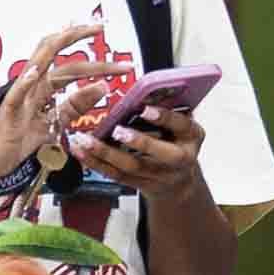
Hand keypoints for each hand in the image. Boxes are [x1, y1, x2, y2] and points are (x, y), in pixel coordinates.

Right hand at [0, 36, 113, 178]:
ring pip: (35, 66)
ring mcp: (18, 98)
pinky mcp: (7, 115)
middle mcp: (29, 86)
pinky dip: (23, 83)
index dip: (87, 51)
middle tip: (101, 26)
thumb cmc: (18, 141)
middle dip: (77, 37)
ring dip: (56, 48)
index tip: (106, 36)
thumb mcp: (54, 123)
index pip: (68, 64)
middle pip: (53, 53)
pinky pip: (15, 96)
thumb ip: (76, 106)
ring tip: (74, 32)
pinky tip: (32, 72)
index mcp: (41, 87)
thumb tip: (103, 85)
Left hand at [75, 93, 208, 201]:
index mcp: (192, 136)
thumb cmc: (178, 144)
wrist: (178, 182)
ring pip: (131, 167)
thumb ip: (168, 108)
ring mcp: (160, 175)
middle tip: (117, 130)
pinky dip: (96, 163)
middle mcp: (179, 158)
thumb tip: (145, 90)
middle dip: (137, 142)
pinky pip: (115, 175)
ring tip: (87, 140)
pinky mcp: (140, 184)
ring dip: (106, 153)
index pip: (181, 125)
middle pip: (158, 154)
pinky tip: (81, 153)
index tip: (145, 109)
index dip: (163, 118)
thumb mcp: (183, 125)